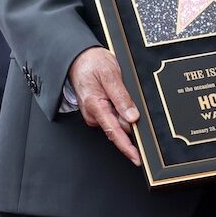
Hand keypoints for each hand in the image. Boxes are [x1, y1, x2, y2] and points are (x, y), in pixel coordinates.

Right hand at [68, 46, 140, 165]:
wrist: (78, 58)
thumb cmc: (92, 63)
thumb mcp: (110, 75)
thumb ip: (121, 97)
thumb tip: (132, 117)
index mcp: (96, 106)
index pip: (114, 132)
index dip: (127, 147)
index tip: (137, 158)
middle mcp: (94, 114)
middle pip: (119, 127)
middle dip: (131, 122)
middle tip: (136, 105)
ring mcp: (96, 113)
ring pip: (118, 121)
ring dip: (126, 114)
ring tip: (122, 91)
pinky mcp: (99, 110)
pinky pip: (114, 115)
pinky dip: (122, 110)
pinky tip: (122, 99)